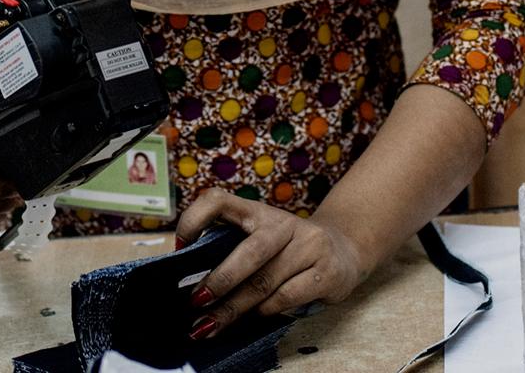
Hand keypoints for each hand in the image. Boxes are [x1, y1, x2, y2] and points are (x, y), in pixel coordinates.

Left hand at [174, 190, 368, 340]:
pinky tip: (253, 318)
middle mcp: (284, 224)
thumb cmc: (290, 249)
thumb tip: (194, 288)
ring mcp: (309, 246)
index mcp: (259, 211)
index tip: (180, 246)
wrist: (345, 249)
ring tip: (211, 324)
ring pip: (265, 282)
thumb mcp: (263, 238)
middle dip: (219, 281)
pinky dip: (265, 311)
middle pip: (249, 252)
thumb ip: (235, 250)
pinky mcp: (326, 272)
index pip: (219, 200)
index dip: (195, 219)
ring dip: (235, 308)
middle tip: (195, 302)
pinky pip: (287, 297)